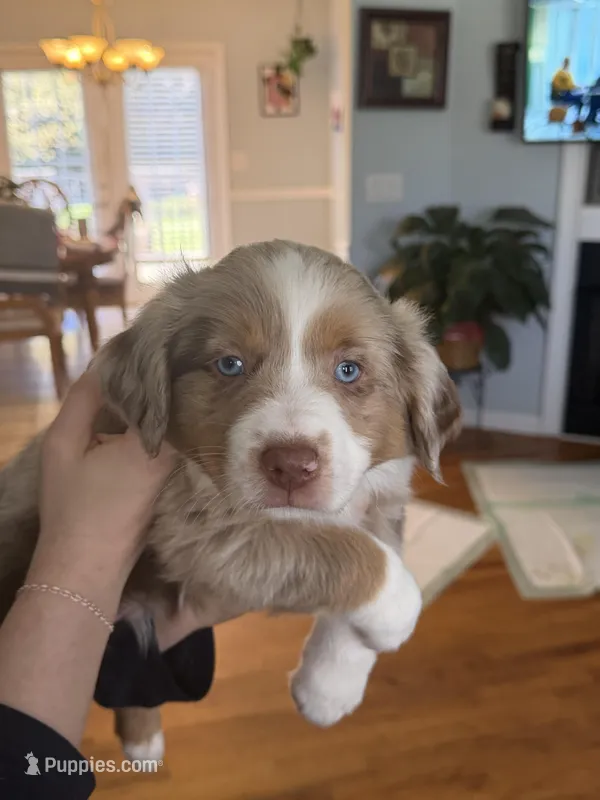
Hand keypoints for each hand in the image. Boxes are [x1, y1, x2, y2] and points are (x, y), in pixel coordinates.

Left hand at [28, 372, 174, 599]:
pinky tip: (177, 441)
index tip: (161, 348)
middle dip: (143, 390)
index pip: (96, 380)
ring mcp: (88, 467)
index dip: (126, 361)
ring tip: (184, 401)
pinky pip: (129, 454)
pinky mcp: (105, 488)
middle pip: (110, 404)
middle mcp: (75, 443)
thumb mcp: (138, 462)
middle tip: (180, 373)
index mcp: (69, 430)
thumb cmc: (104, 511)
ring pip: (121, 430)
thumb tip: (185, 402)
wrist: (89, 573)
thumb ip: (162, 428)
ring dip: (148, 419)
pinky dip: (149, 445)